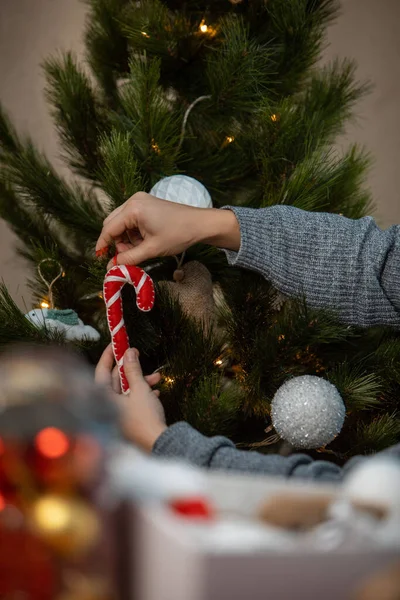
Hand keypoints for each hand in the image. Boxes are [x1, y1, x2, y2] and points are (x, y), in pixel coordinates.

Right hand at [95, 191, 239, 267]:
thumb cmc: (178, 235)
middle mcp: (134, 200)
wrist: (200, 224)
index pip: (109, 228)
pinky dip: (133, 233)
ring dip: (126, 239)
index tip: (100, 259)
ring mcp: (140, 200)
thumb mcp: (151, 249)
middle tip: (127, 257)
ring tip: (141, 249)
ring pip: (121, 223)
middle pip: (112, 224)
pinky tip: (145, 241)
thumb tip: (111, 267)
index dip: (103, 245)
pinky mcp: (146, 204)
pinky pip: (131, 220)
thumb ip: (129, 259)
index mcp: (133, 209)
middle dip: (117, 243)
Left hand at [95, 344, 165, 451]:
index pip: (101, 370)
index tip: (115, 343)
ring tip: (157, 377)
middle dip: (129, 368)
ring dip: (140, 381)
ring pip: (125, 390)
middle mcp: (106, 405)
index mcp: (103, 397)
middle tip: (137, 354)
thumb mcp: (140, 389)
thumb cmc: (145, 417)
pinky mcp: (127, 419)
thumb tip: (129, 352)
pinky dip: (141, 394)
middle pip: (114, 380)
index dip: (108, 355)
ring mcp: (116, 413)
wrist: (158, 442)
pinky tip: (155, 391)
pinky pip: (131, 401)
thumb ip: (133, 369)